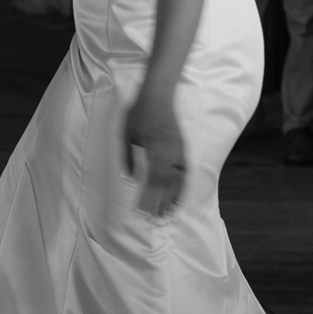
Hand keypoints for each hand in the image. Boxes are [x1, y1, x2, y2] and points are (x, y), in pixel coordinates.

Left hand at [123, 87, 186, 216]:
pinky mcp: (183, 147)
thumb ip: (127, 156)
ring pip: (179, 179)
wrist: (158, 93)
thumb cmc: (139, 113)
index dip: (149, 198)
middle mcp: (169, 152)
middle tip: (156, 220)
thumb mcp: (126, 134)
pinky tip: (180, 195)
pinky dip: (183, 185)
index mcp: (154, 149)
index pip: (152, 180)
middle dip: (162, 203)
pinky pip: (186, 170)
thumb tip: (129, 178)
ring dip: (174, 197)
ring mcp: (179, 150)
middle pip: (167, 183)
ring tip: (170, 213)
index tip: (143, 212)